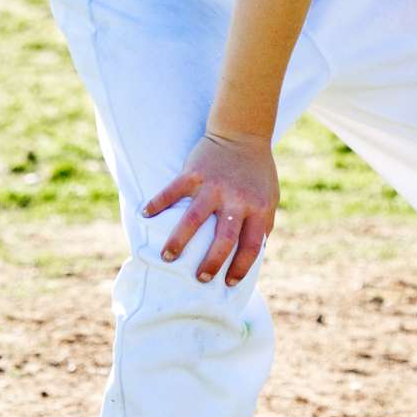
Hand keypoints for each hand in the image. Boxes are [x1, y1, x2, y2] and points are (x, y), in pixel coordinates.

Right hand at [141, 130, 276, 286]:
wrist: (243, 133)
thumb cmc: (257, 171)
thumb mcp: (270, 198)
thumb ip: (263, 224)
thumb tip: (255, 254)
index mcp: (258, 208)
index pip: (251, 245)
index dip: (241, 267)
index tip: (228, 282)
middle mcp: (236, 199)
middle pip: (223, 238)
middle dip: (211, 262)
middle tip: (200, 278)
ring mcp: (213, 186)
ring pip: (193, 219)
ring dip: (178, 241)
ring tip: (167, 257)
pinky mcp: (194, 172)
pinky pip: (172, 191)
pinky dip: (157, 203)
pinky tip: (145, 215)